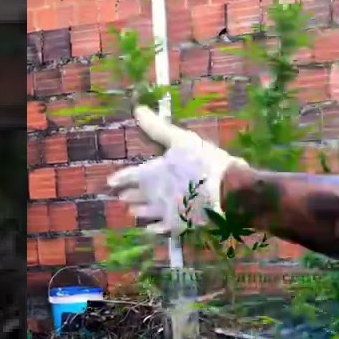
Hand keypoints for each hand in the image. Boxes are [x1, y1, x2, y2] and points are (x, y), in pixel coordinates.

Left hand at [106, 106, 248, 235]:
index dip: (121, 178)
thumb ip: (158, 128)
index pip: (132, 175)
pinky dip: (156, 229)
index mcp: (154, 173)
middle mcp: (156, 194)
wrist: (227, 190)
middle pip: (139, 195)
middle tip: (121, 197)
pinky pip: (164, 228)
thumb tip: (137, 110)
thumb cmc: (204, 161)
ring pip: (149, 212)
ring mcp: (169, 211)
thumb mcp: (182, 140)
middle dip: (130, 195)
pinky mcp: (182, 223)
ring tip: (131, 212)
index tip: (110, 182)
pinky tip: (151, 229)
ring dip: (140, 211)